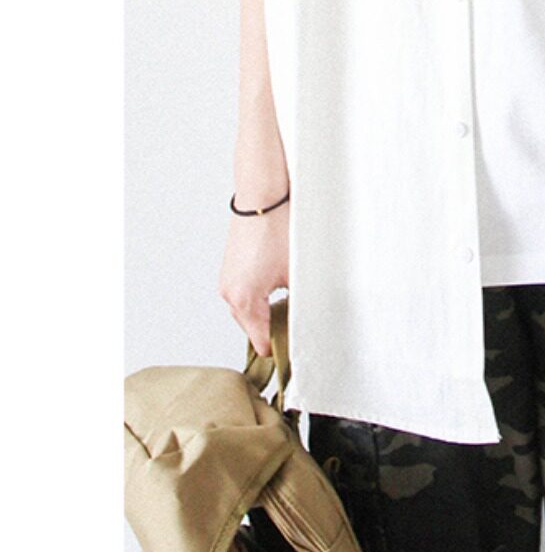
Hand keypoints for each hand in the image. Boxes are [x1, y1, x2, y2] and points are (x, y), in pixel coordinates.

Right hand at [219, 198, 289, 358]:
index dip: (281, 349)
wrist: (263, 196)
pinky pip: (245, 296)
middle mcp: (230, 293)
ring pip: (249, 312)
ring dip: (268, 314)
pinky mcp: (231, 270)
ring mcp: (228, 281)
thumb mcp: (298, 274)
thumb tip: (308, 323)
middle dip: (275, 331)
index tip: (298, 355)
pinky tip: (281, 291)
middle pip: (254, 329)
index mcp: (245, 300)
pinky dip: (261, 299)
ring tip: (292, 310)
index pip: (262, 341)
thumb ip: (300, 304)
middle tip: (300, 332)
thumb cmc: (279, 229)